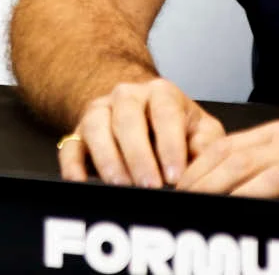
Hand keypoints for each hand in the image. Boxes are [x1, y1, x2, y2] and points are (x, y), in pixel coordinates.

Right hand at [59, 78, 224, 187]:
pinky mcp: (78, 134)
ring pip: (96, 128)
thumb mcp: (200, 130)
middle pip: (128, 119)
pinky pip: (70, 148)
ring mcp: (99, 113)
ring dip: (108, 159)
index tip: (176, 175)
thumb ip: (208, 146)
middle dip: (139, 156)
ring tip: (121, 186)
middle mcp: (127, 97)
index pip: (165, 113)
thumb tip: (207, 168)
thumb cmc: (175, 127)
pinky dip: (72, 167)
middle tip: (150, 186)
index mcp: (161, 93)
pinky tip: (81, 184)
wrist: (139, 111)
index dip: (170, 145)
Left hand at [176, 106, 278, 204]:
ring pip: (271, 179)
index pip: (225, 150)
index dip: (197, 171)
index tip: (174, 191)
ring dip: (240, 199)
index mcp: (274, 135)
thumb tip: (215, 175)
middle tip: (184, 208)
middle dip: (207, 187)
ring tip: (218, 219)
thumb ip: (256, 154)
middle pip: (239, 165)